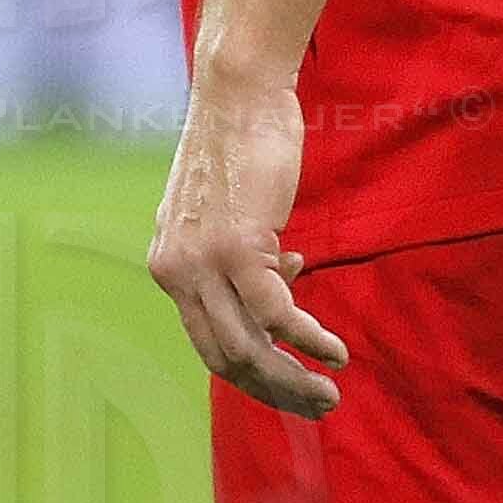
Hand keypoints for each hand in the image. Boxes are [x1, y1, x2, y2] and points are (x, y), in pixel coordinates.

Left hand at [150, 67, 347, 418]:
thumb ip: (245, 251)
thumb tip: (284, 275)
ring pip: (247, 348)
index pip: (206, 341)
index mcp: (169, 268)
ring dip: (292, 379)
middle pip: (223, 359)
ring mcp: (202, 263)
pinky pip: (275, 315)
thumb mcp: (233, 210)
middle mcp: (175, 273)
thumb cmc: (242, 144)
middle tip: (315, 407)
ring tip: (328, 394)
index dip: (253, 370)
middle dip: (273, 391)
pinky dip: (307, 341)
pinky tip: (334, 352)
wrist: (237, 95)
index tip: (291, 379)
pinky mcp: (236, 248)